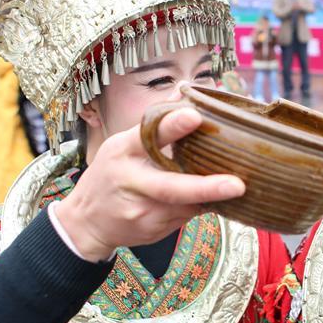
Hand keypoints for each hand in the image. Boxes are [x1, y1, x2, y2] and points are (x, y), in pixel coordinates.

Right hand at [53, 107, 244, 260]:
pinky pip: (186, 217)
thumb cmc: (110, 174)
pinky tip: (216, 198)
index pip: (147, 136)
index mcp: (122, 152)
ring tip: (236, 187)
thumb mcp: (121, 144)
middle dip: (205, 187)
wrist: (86, 223)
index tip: (194, 116)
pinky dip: (203, 205)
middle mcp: (130, 181)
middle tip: (236, 184)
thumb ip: (154, 125)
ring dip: (212, 196)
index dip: (171, 126)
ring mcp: (141, 211)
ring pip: (185, 205)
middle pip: (170, 186)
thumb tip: (185, 93)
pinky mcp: (152, 230)